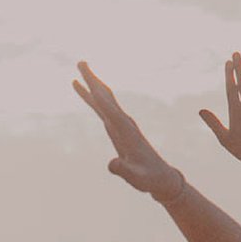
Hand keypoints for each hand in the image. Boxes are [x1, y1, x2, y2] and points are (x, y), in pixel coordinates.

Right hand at [73, 62, 185, 200]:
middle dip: (94, 81)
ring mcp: (120, 123)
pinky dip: (91, 97)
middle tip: (81, 62)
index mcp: (127, 131)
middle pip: (106, 97)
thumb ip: (123, 170)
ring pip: (104, 99)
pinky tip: (83, 90)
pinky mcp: (116, 127)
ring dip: (92, 83)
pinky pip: (101, 108)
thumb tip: (111, 165)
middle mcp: (124, 122)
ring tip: (80, 68)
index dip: (99, 98)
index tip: (87, 82)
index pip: (110, 111)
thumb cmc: (148, 178)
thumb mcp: (136, 178)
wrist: (160, 177)